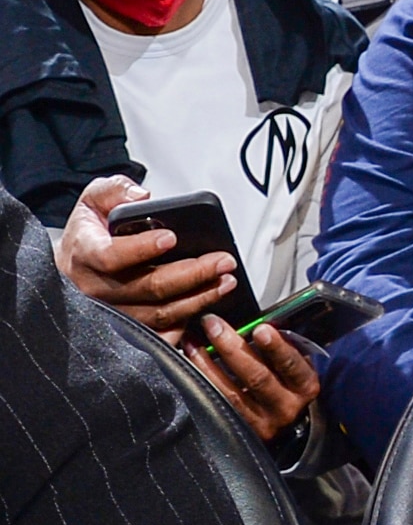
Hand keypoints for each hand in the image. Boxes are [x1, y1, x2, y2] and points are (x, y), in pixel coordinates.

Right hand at [56, 178, 239, 334]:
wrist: (72, 269)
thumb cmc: (89, 234)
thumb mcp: (93, 201)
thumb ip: (114, 191)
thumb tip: (141, 196)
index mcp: (85, 253)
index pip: (111, 256)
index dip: (141, 248)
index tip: (171, 237)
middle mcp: (97, 288)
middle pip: (149, 287)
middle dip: (193, 273)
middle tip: (223, 261)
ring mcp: (113, 313)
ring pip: (160, 313)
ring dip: (199, 298)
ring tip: (227, 281)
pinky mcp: (129, 330)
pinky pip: (162, 332)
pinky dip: (188, 321)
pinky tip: (209, 306)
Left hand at [194, 312, 319, 443]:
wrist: (279, 416)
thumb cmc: (285, 380)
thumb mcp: (293, 364)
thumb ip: (281, 345)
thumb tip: (254, 320)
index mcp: (304, 386)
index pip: (292, 365)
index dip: (276, 347)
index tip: (260, 329)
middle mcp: (286, 407)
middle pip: (258, 377)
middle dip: (233, 348)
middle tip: (213, 325)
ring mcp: (261, 422)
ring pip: (232, 392)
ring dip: (208, 363)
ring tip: (194, 341)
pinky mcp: (238, 428)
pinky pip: (217, 402)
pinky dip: (201, 379)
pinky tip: (192, 359)